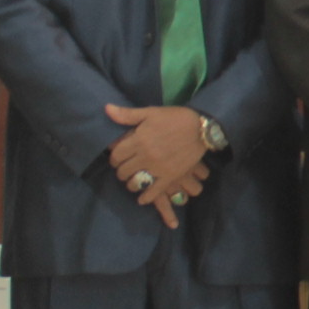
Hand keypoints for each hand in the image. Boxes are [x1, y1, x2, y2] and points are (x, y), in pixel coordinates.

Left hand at [104, 104, 210, 227]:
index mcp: (139, 140)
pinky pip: (154, 191)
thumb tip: (106, 109)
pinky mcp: (170, 176)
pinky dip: (146, 197)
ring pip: (135, 183)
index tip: (118, 157)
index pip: (116, 155)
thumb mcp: (150, 112)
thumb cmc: (175, 118)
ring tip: (133, 180)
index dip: (114, 158)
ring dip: (131, 183)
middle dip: (121, 170)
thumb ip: (127, 114)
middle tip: (125, 168)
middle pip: (123, 171)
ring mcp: (158, 168)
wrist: (201, 128)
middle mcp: (145, 156)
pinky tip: (142, 199)